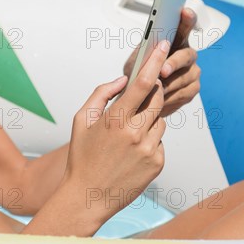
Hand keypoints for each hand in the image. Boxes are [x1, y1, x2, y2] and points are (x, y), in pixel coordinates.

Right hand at [64, 40, 169, 224]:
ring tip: (128, 135)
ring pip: (160, 120)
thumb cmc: (82, 158)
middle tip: (141, 96)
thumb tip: (121, 79)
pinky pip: (160, 141)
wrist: (87, 197)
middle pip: (157, 98)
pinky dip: (150, 140)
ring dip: (149, 119)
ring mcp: (149, 149)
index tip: (162, 46)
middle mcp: (135, 133)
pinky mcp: (157, 163)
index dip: (155, 61)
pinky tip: (132, 152)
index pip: (143, 83)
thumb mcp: (81, 120)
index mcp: (115, 119)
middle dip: (153, 91)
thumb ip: (101, 93)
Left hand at [124, 8, 200, 116]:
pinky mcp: (193, 88)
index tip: (184, 11)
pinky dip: (171, 97)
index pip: (185, 25)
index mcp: (175, 40)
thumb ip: (145, 52)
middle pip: (187, 55)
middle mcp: (188, 54)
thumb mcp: (136, 60)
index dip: (187, 18)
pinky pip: (185, 93)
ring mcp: (193, 71)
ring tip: (154, 89)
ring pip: (185, 77)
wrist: (140, 96)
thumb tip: (152, 47)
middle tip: (162, 70)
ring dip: (168, 84)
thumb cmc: (139, 73)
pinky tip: (161, 99)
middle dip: (174, 62)